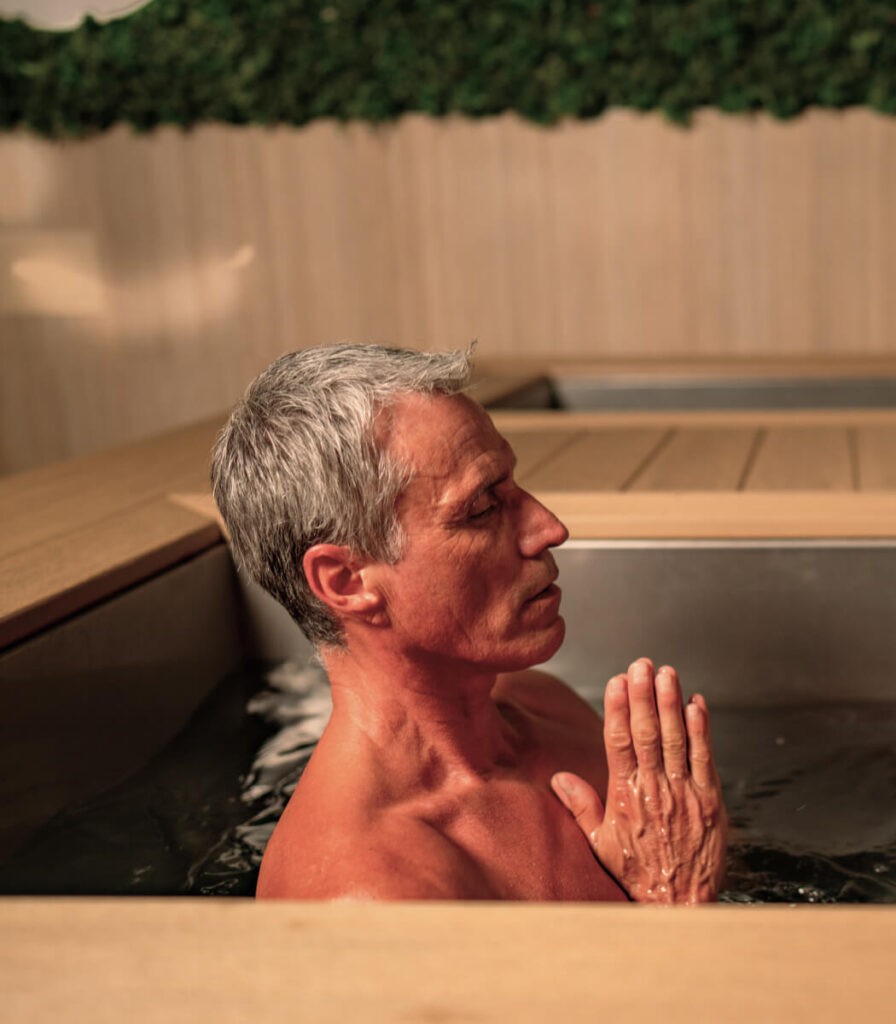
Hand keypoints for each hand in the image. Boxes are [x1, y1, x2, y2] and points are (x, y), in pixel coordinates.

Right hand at [551, 658, 726, 903]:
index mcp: (626, 796)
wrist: (679, 904)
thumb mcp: (600, 843)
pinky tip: (697, 704)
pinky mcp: (710, 800)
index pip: (619, 742)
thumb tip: (559, 778)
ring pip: (677, 738)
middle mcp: (655, 789)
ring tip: (667, 673)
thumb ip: (581, 806)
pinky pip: (705, 757)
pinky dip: (702, 729)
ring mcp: (685, 793)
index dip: (618, 708)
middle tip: (641, 664)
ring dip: (672, 703)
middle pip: (648, 733)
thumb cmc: (638, 873)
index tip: (616, 681)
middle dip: (644, 695)